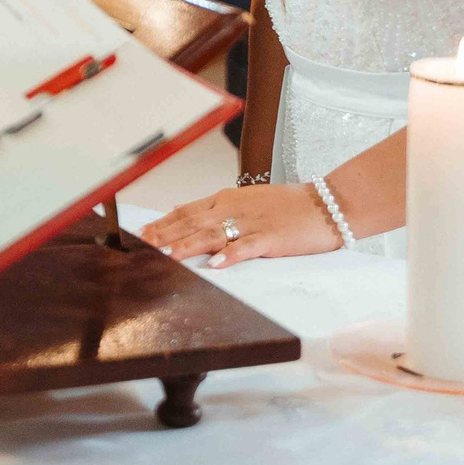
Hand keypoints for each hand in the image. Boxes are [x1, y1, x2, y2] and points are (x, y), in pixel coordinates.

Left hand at [145, 182, 341, 266]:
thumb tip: (182, 213)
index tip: (139, 235)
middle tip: (141, 247)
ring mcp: (252, 223)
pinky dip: (232, 254)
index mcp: (225, 200)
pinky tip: (218, 264)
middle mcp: (233, 209)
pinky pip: (248, 247)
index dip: (161, 223)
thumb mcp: (245, 201)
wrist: (324, 203)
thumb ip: (214, 209)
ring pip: (213, 234)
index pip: (185, 211)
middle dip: (164, 236)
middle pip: (192, 222)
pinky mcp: (271, 238)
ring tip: (168, 256)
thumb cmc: (285, 205)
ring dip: (189, 245)